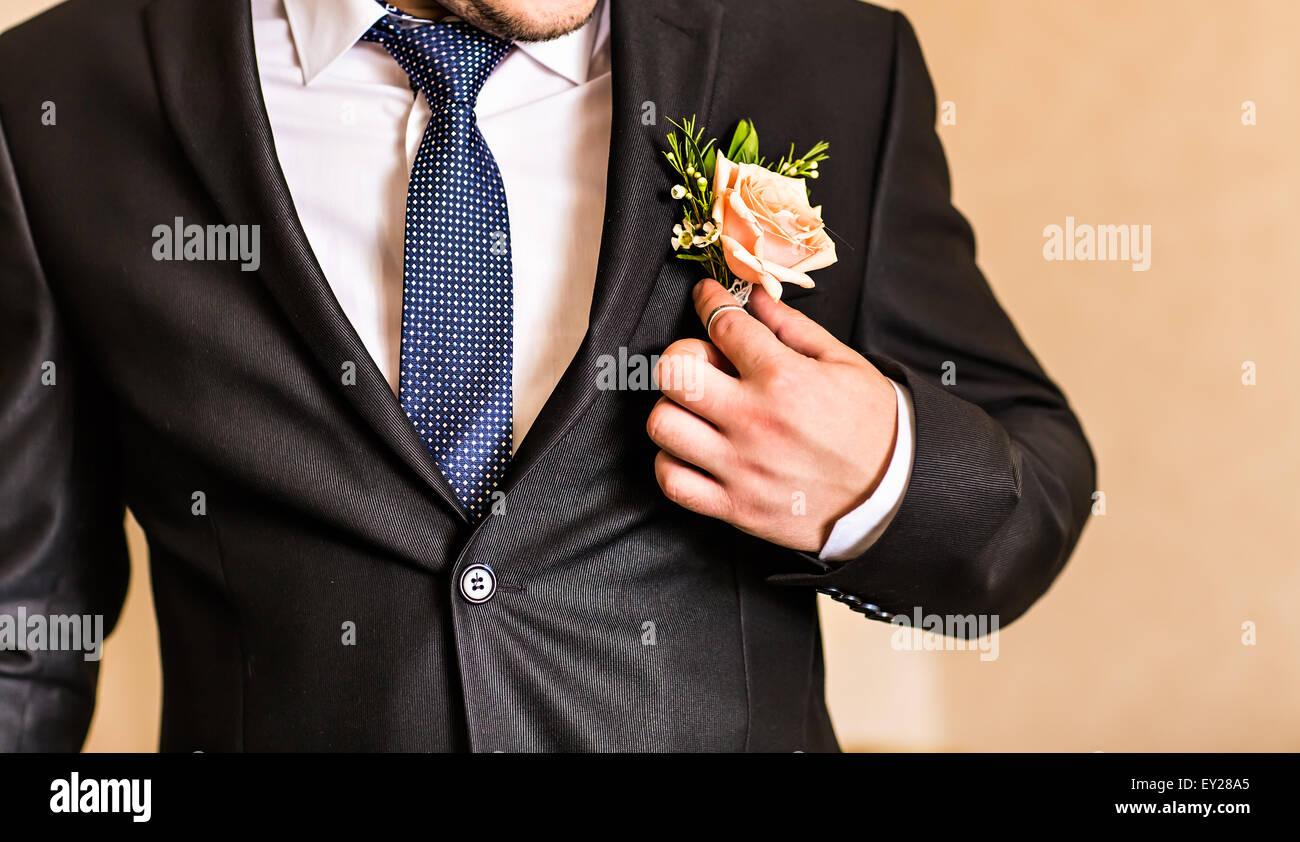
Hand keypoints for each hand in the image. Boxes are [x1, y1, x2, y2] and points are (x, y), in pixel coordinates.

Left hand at [647, 278, 898, 552]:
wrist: (895, 493)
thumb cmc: (873, 426)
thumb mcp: (843, 362)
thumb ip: (791, 327)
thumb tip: (754, 296)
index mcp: (783, 377)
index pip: (720, 323)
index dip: (708, 300)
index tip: (707, 297)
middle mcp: (754, 420)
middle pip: (673, 371)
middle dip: (682, 357)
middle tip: (702, 364)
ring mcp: (740, 466)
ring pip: (662, 425)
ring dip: (674, 410)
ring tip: (698, 411)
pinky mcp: (735, 507)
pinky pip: (672, 481)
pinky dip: (672, 464)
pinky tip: (694, 452)